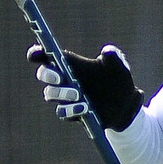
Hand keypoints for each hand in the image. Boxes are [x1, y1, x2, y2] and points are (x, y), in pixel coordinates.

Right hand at [26, 44, 143, 131]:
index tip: (36, 54)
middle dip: (48, 75)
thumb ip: (114, 57)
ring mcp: (65, 96)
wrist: (126, 105)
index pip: (46, 55)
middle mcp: (64, 78)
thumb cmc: (119, 79)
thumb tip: (108, 51)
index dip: (37, 53)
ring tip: (78, 94)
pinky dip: (70, 109)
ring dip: (61, 93)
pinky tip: (84, 108)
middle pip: (43, 74)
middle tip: (60, 77)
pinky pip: (62, 111)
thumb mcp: (119, 66)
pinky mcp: (70, 112)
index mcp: (71, 63)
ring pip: (50, 94)